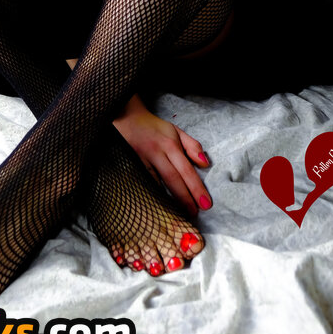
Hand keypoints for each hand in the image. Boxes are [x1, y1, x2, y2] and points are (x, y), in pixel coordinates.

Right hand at [112, 94, 211, 216]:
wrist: (127, 118)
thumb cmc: (154, 127)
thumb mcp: (176, 130)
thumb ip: (192, 146)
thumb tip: (205, 164)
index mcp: (170, 144)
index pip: (186, 169)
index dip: (196, 187)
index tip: (205, 203)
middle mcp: (157, 152)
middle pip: (173, 179)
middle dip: (185, 198)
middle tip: (195, 214)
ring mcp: (143, 160)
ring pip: (157, 184)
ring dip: (169, 201)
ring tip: (181, 215)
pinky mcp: (133, 165)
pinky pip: (145, 183)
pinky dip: (154, 195)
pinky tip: (161, 207)